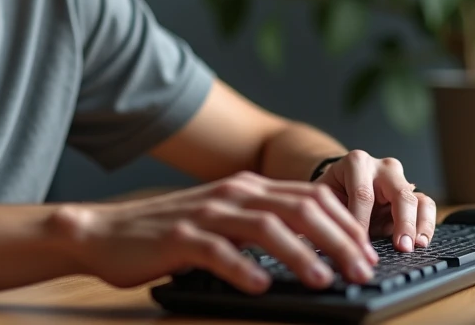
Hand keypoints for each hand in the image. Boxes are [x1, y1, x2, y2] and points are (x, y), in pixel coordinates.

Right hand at [53, 171, 379, 294]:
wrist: (105, 232)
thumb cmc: (168, 234)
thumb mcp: (222, 221)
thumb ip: (260, 225)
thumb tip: (317, 250)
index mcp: (247, 188)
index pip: (310, 196)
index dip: (346, 223)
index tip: (369, 251)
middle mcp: (232, 194)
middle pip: (299, 208)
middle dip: (338, 238)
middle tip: (363, 269)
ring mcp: (206, 214)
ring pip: (266, 226)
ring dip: (301, 254)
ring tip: (325, 280)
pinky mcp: (180, 237)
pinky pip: (218, 251)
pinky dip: (243, 268)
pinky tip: (261, 287)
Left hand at [314, 150, 435, 252]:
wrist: (341, 183)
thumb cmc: (331, 192)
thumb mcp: (324, 198)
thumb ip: (329, 214)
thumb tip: (328, 243)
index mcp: (356, 162)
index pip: (363, 194)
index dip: (362, 222)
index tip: (360, 246)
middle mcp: (382, 167)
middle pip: (399, 193)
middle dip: (401, 222)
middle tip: (401, 247)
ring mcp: (400, 179)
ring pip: (417, 199)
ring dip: (419, 225)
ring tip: (416, 246)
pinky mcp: (412, 193)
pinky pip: (426, 206)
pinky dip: (427, 224)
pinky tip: (421, 242)